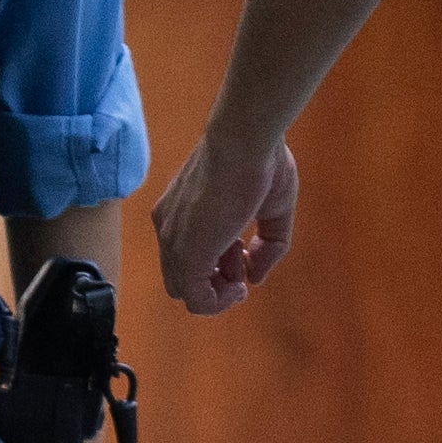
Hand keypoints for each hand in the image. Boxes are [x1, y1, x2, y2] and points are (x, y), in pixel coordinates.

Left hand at [153, 133, 298, 313]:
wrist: (243, 140)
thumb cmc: (261, 161)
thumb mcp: (273, 208)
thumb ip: (266, 246)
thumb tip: (256, 277)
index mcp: (181, 211)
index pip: (186, 253)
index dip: (217, 262)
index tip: (245, 254)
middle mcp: (169, 227)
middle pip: (182, 276)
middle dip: (217, 276)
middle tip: (245, 257)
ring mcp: (173, 241)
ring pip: (186, 290)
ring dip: (221, 286)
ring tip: (244, 258)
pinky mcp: (188, 254)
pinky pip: (197, 300)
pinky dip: (219, 302)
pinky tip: (240, 285)